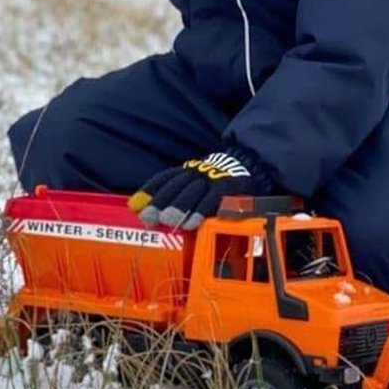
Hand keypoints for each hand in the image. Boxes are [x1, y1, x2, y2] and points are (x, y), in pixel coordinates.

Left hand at [127, 143, 276, 230]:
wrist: (255, 163)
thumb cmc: (224, 180)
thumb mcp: (201, 182)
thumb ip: (183, 194)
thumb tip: (160, 214)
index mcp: (189, 170)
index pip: (165, 178)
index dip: (150, 191)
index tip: (133, 205)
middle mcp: (198, 172)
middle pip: (174, 186)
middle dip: (158, 201)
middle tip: (146, 218)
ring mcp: (213, 178)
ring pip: (191, 192)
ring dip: (177, 207)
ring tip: (167, 222)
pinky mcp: (228, 187)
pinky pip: (212, 200)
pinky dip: (200, 211)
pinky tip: (191, 224)